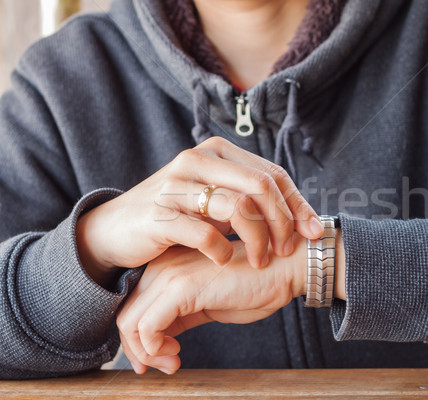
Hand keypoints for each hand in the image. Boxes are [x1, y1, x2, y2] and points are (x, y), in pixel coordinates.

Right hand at [76, 137, 323, 286]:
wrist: (115, 231)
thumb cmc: (174, 217)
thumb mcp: (213, 200)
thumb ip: (248, 199)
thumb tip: (298, 216)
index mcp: (217, 152)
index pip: (272, 174)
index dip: (298, 204)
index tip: (313, 233)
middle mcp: (198, 159)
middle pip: (262, 186)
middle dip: (284, 222)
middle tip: (287, 250)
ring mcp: (177, 184)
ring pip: (239, 206)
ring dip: (259, 239)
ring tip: (261, 261)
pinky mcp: (160, 212)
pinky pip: (205, 232)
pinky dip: (222, 250)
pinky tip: (225, 261)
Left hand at [116, 236, 307, 374]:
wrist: (285, 267)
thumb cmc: (255, 284)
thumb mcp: (208, 303)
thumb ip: (180, 315)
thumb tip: (159, 339)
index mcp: (169, 267)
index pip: (134, 306)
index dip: (139, 339)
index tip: (160, 358)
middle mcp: (163, 267)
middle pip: (127, 315)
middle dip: (140, 350)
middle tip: (166, 365)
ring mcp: (170, 275)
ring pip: (131, 323)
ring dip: (147, 354)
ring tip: (173, 362)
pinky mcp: (182, 288)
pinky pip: (147, 327)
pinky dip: (154, 349)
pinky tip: (177, 354)